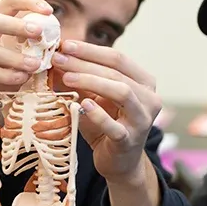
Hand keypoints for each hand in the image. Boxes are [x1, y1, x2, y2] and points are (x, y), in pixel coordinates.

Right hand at [0, 0, 52, 135]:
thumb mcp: (4, 62)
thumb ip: (21, 51)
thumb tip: (52, 46)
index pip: (5, 3)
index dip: (28, 2)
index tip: (49, 11)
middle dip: (18, 25)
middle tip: (40, 33)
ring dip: (15, 58)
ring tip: (36, 65)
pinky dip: (3, 74)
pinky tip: (19, 78)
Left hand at [52, 40, 161, 183]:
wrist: (119, 161)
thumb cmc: (107, 123)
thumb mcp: (94, 96)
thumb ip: (82, 78)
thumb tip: (57, 58)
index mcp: (143, 81)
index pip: (117, 58)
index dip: (90, 50)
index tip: (65, 45)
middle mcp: (149, 98)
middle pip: (117, 73)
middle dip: (85, 63)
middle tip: (59, 59)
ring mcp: (142, 120)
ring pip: (122, 92)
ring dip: (92, 82)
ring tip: (67, 78)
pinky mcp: (130, 141)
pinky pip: (115, 126)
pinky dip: (98, 114)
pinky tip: (82, 104)